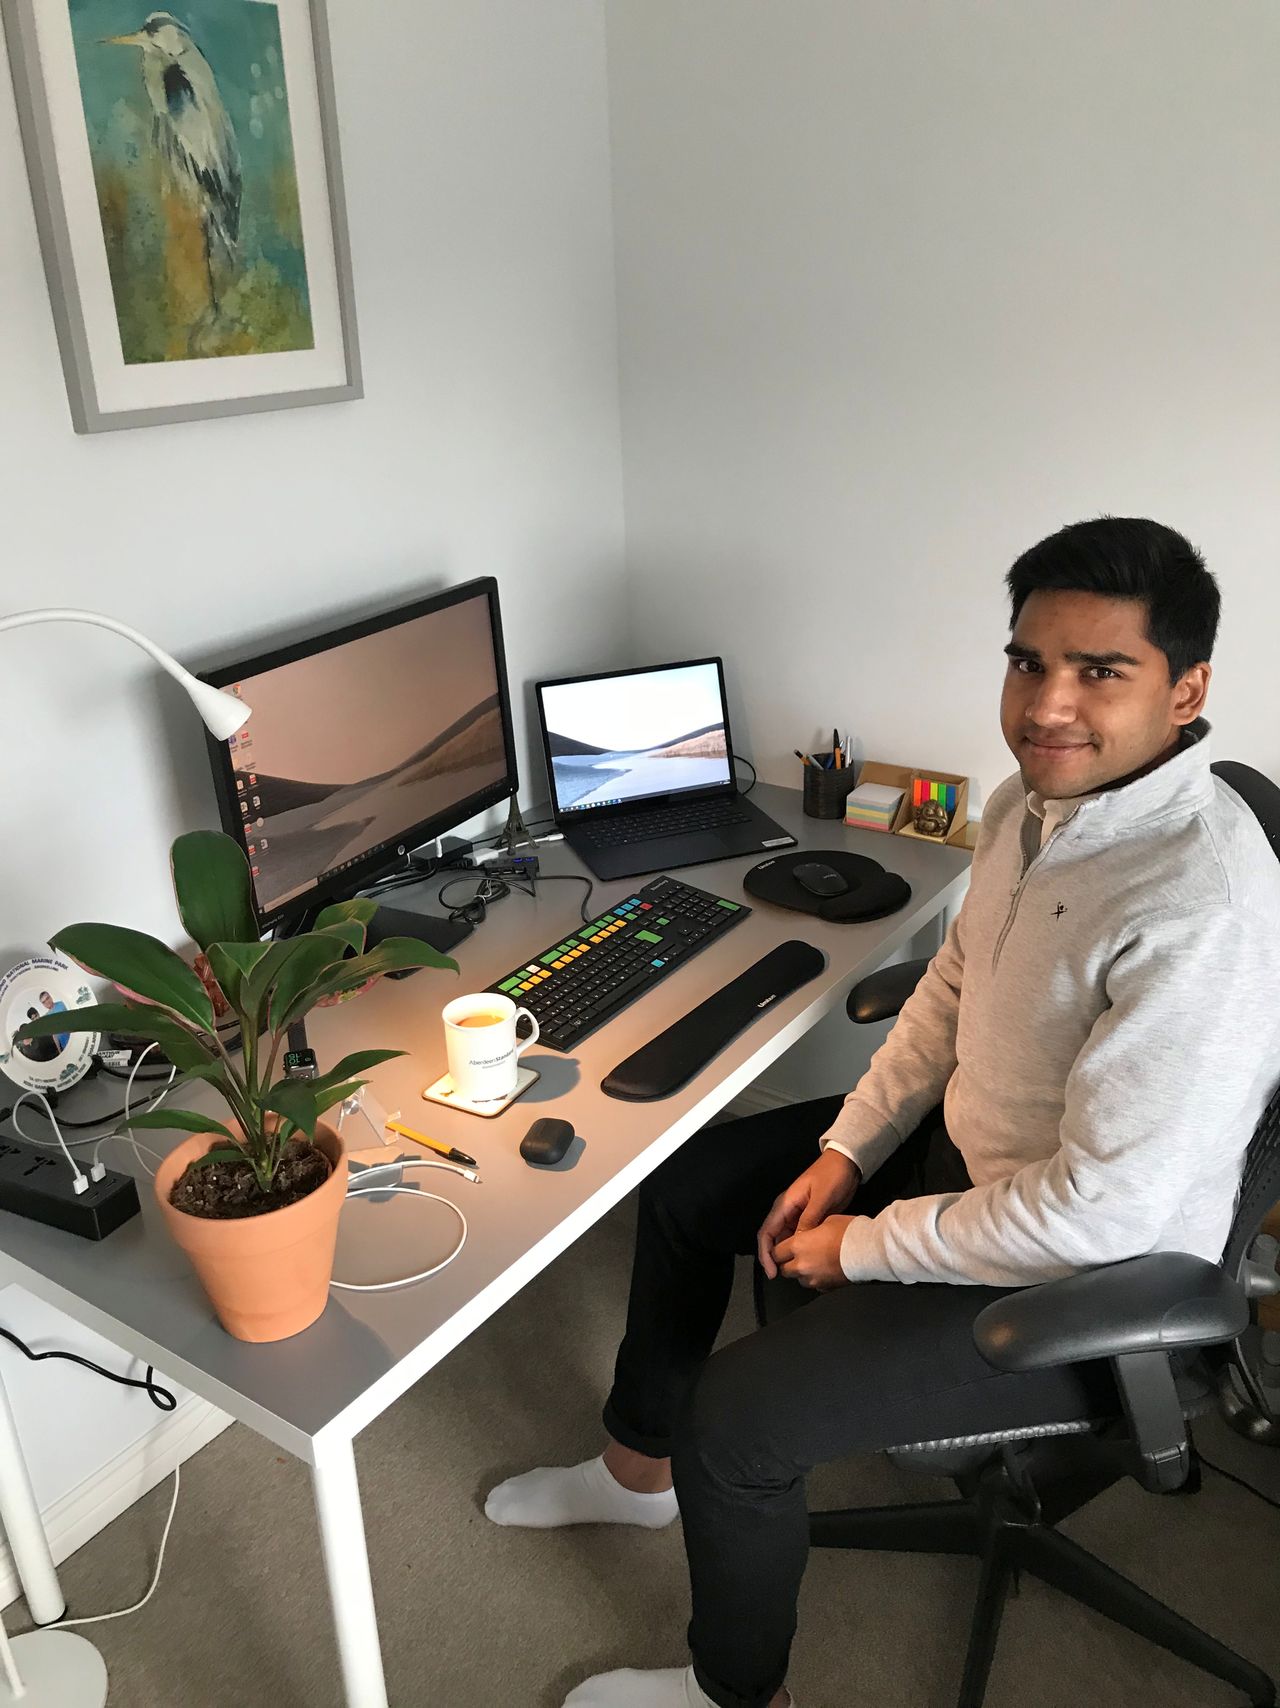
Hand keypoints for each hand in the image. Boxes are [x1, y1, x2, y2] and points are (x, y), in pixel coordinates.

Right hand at [757, 1149, 860, 1278]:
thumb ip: (809, 1220)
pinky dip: (799, 1248)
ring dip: (787, 1254)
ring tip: (794, 1271)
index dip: (765, 1254)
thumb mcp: (821, 1198)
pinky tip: (805, 1260)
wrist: (845, 1164)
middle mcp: (787, 1211)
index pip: (766, 1233)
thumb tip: (798, 1244)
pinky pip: (799, 1236)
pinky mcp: (809, 1218)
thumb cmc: (831, 1177)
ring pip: (786, 1239)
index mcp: (785, 1204)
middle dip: (774, 1258)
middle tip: (782, 1277)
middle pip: (773, 1238)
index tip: (772, 1272)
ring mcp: (797, 1215)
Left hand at [774, 1217, 853, 1290]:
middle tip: (794, 1256)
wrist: (868, 1251)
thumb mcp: (826, 1220)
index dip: (778, 1250)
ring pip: (797, 1279)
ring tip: (811, 1263)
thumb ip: (810, 1230)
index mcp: (798, 1245)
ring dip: (800, 1272)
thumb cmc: (849, 1232)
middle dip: (786, 1263)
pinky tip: (824, 1271)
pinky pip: (814, 1285)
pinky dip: (815, 1279)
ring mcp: (813, 1279)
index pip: (775, 1252)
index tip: (781, 1248)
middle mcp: (801, 1265)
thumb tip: (808, 1233)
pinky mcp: (825, 1288)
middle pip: (783, 1269)